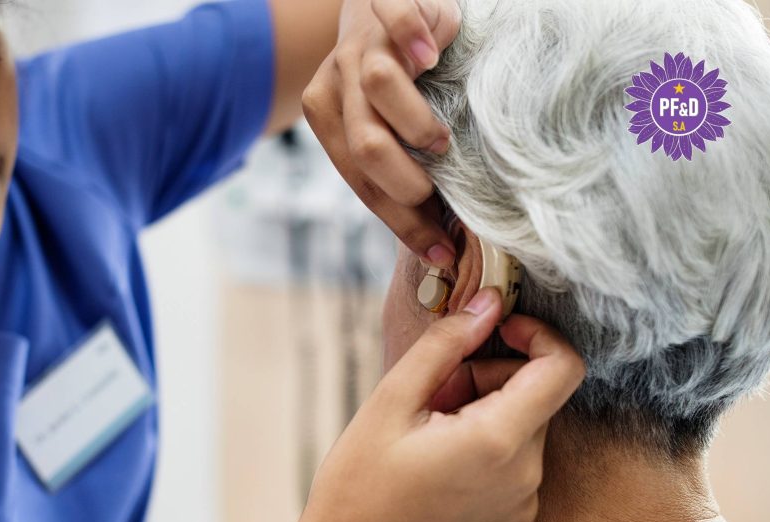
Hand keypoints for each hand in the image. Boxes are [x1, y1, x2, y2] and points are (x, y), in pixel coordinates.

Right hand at [285, 287, 585, 521]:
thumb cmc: (358, 485)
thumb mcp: (390, 401)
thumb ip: (446, 344)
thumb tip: (490, 302)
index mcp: (499, 441)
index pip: (563, 367)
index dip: (537, 336)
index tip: (496, 331)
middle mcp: (527, 480)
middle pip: (537, 399)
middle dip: (492, 380)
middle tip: (433, 395)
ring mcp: (525, 511)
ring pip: (525, 435)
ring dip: (488, 418)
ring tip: (429, 438)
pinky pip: (518, 473)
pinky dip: (489, 457)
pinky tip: (439, 473)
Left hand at [303, 0, 462, 267]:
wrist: (383, 3)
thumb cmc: (399, 77)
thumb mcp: (386, 123)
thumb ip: (396, 166)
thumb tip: (439, 244)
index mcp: (328, 115)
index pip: (359, 180)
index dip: (400, 220)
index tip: (440, 249)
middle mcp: (336, 78)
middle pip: (364, 143)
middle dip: (404, 183)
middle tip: (435, 193)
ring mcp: (359, 38)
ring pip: (376, 85)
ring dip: (414, 123)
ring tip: (441, 140)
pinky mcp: (384, 1)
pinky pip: (395, 16)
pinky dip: (413, 37)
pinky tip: (434, 56)